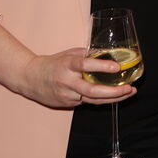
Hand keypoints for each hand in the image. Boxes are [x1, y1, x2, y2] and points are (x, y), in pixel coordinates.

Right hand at [18, 47, 135, 108]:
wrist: (29, 78)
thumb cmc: (53, 63)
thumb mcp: (69, 54)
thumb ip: (87, 54)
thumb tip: (109, 53)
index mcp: (67, 65)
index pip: (85, 65)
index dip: (101, 66)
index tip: (117, 67)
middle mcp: (67, 81)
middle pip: (91, 90)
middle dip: (113, 92)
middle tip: (129, 88)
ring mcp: (66, 95)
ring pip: (92, 100)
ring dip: (112, 98)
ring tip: (128, 93)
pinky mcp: (66, 104)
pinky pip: (87, 102)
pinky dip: (101, 99)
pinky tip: (115, 96)